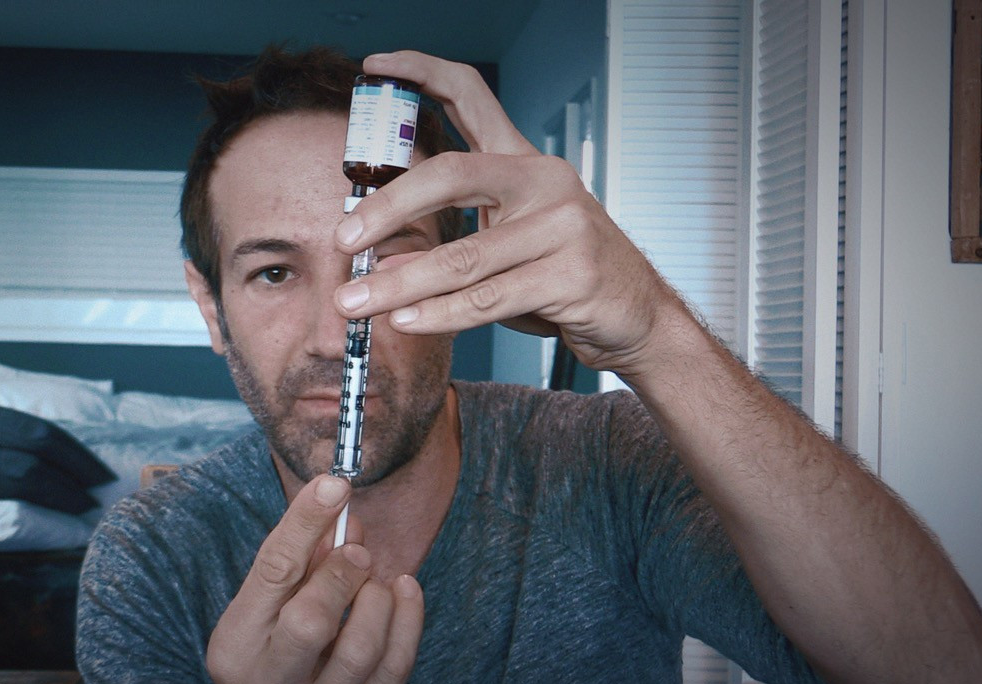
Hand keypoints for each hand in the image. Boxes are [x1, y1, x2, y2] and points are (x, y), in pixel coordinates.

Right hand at [206, 474, 425, 683]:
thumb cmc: (273, 662)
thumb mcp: (264, 618)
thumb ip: (299, 569)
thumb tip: (342, 515)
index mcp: (238, 646)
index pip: (271, 573)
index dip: (304, 522)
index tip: (335, 484)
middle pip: (309, 621)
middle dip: (341, 573)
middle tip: (357, 550)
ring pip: (360, 648)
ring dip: (377, 598)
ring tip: (375, 584)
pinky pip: (396, 668)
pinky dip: (409, 618)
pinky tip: (405, 591)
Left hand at [332, 51, 689, 378]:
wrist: (638, 318)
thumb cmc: (564, 278)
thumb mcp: (506, 249)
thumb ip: (450, 246)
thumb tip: (379, 263)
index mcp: (524, 164)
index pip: (471, 98)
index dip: (422, 73)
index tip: (374, 64)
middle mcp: (545, 182)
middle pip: (453, 174)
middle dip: (388, 206)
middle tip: (343, 237)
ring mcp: (563, 226)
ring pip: (463, 256)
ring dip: (400, 284)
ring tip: (355, 302)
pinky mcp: (572, 276)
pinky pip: (489, 298)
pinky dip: (440, 314)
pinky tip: (405, 321)